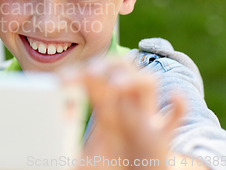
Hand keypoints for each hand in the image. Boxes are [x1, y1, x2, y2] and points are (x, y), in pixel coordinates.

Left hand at [60, 59, 184, 169]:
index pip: (93, 78)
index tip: (60, 80)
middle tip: (89, 73)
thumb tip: (47, 133)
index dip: (78, 73)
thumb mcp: (84, 154)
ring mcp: (145, 117)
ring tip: (116, 86)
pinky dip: (178, 104)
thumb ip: (67, 143)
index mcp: (106, 106)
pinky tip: (173, 96)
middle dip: (105, 65)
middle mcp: (125, 105)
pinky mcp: (162, 136)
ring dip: (133, 79)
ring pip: (147, 83)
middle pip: (120, 69)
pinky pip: (177, 115)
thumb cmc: (112, 165)